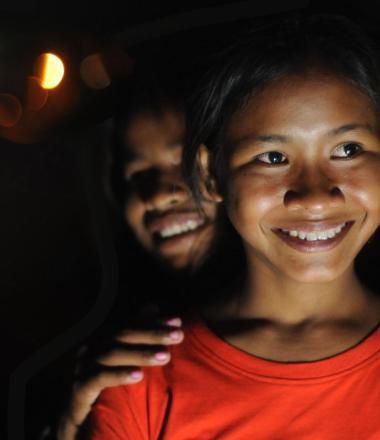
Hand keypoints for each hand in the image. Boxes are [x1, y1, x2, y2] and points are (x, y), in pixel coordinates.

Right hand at [56, 317, 182, 439]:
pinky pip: (100, 378)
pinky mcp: (80, 387)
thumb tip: (154, 306)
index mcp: (106, 339)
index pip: (133, 325)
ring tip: (165, 356)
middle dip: (153, 334)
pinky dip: (119, 374)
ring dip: (141, 353)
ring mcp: (85, 366)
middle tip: (178, 335)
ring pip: (113, 354)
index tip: (177, 322)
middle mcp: (95, 348)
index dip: (155, 322)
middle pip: (124, 335)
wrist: (78, 416)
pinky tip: (139, 376)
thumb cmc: (106, 384)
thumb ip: (138, 335)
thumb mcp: (124, 359)